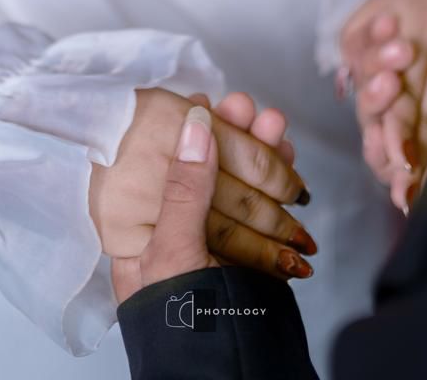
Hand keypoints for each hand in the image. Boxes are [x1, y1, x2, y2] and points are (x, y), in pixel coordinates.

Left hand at [90, 88, 314, 280]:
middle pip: (204, 165)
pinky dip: (278, 176)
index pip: (158, 164)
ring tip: (274, 122)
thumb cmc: (179, 325)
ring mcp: (215, 236)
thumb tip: (198, 125)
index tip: (202, 101)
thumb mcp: (173, 253)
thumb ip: (186, 190)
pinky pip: (263, 201)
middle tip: (248, 107)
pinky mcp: (250, 248)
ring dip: (260, 149)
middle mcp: (175, 228)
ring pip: (238, 179)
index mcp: (139, 229)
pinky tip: (288, 153)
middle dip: (231, 133)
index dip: (180, 130)